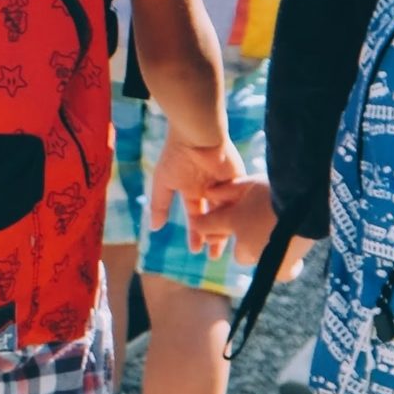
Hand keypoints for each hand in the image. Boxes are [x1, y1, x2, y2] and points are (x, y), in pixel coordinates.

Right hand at [146, 138, 251, 253]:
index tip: (195, 250)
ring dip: (225, 229)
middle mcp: (208, 189)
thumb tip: (154, 228)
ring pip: (227, 213)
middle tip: (214, 257)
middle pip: (213, 219)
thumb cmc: (177, 157)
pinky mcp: (238, 180)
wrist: (197, 136)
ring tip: (224, 246)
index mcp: (190, 189)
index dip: (195, 233)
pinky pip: (239, 200)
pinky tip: (236, 228)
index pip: (195, 217)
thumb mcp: (164, 184)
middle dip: (213, 237)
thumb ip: (160, 206)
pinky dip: (237, 213)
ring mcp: (224, 185)